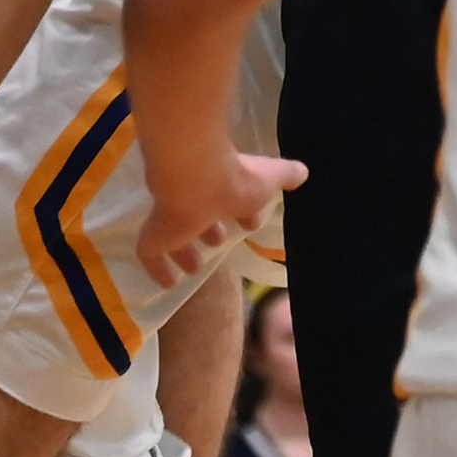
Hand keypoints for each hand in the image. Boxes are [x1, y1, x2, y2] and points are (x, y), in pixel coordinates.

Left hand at [136, 147, 309, 292]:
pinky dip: (159, 268)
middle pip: (202, 216)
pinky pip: (152, 254)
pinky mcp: (156, 233)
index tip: (249, 222)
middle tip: (218, 241)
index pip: (233, 197)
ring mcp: (172, 216)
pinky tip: (169, 284)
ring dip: (185, 249)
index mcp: (223, 185)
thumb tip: (303, 173)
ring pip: (176, 232)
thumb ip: (287, 175)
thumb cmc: (236, 179)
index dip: (242, 211)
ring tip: (195, 267)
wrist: (197, 178)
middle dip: (210, 229)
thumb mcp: (271, 177)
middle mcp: (196, 198)